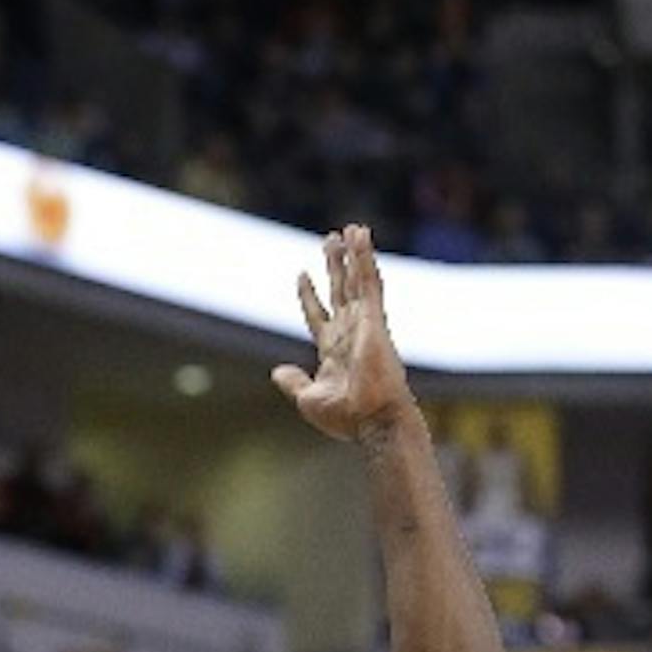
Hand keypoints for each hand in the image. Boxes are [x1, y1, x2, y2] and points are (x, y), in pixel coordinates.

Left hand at [274, 224, 413, 441]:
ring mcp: (364, 324)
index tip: (301, 274)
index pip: (319, 315)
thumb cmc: (345, 417)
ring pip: (357, 281)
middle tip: (331, 238)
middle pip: (340, 291)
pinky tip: (361, 237)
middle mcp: (350, 333)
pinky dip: (365, 259)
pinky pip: (369, 283)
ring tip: (351, 229)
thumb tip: (276, 372)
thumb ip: (293, 382)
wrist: (372, 422)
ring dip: (353, 255)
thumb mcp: (307, 398)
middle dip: (335, 266)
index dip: (309, 295)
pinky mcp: (375, 320)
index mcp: (333, 351)